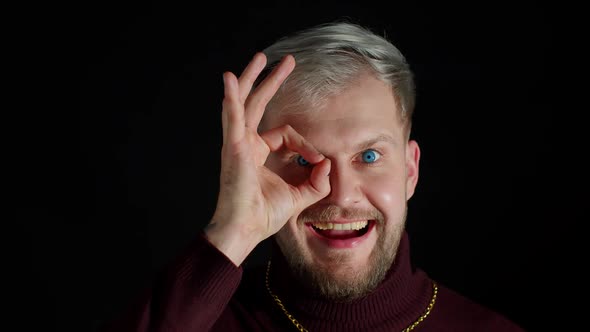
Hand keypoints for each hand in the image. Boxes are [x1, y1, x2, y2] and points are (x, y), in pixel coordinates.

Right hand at [204, 53, 330, 264]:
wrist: (245, 230)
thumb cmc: (264, 215)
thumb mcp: (300, 194)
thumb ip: (316, 180)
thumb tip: (329, 162)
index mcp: (258, 153)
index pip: (286, 135)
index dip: (306, 145)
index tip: (317, 161)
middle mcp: (246, 144)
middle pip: (258, 104)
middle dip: (272, 82)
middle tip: (287, 62)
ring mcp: (237, 144)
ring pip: (244, 103)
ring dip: (252, 79)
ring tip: (261, 58)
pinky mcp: (233, 148)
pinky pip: (232, 117)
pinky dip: (231, 98)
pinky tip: (230, 79)